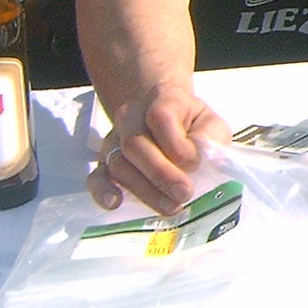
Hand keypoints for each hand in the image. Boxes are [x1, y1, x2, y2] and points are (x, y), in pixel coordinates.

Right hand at [90, 83, 230, 212]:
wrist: (170, 122)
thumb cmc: (194, 127)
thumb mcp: (212, 125)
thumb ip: (209, 139)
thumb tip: (194, 161)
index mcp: (165, 100)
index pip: (160, 116)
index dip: (175, 142)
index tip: (193, 164)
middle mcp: (133, 117)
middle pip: (135, 144)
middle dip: (160, 173)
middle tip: (183, 194)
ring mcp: (115, 139)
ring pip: (119, 164)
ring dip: (143, 190)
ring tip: (170, 207)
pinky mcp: (105, 162)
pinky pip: (95, 176)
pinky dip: (102, 191)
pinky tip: (115, 204)